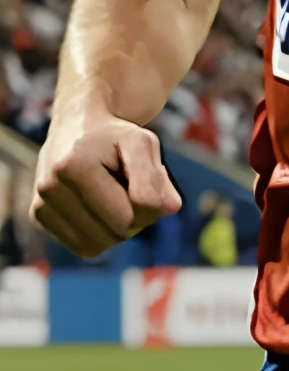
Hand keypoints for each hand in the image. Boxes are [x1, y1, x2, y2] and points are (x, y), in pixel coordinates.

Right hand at [31, 101, 180, 259]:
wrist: (78, 124)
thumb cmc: (116, 135)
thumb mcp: (144, 143)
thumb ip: (158, 177)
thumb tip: (169, 209)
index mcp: (75, 166)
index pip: (131, 216)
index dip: (151, 202)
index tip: (144, 177)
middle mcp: (50, 187)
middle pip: (117, 233)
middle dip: (135, 215)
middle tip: (129, 184)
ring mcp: (41, 203)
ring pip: (99, 246)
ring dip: (116, 226)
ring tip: (111, 192)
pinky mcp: (38, 216)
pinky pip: (83, 247)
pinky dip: (99, 233)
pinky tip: (96, 205)